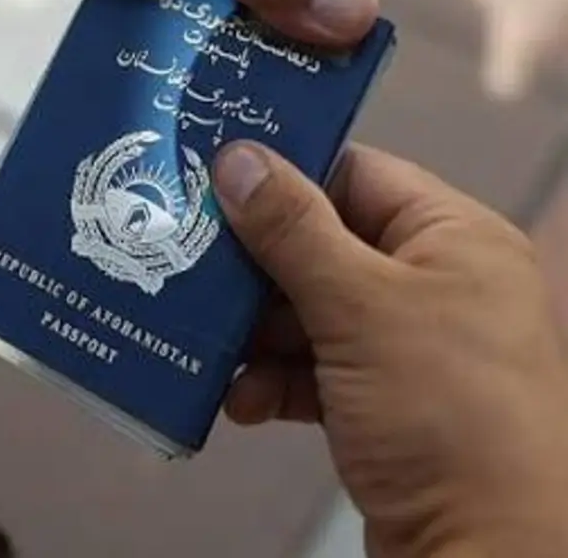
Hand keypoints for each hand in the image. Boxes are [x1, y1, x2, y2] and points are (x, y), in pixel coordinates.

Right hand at [211, 141, 567, 556]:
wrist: (486, 547)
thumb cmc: (443, 410)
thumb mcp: (361, 307)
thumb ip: (293, 230)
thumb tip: (236, 156)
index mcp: (453, 238)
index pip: (355, 175)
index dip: (284, 177)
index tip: (207, 181)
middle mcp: (436, 282)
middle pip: (320, 247)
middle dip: (255, 270)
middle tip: (189, 267)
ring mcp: (410, 346)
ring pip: (308, 313)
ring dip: (255, 335)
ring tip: (212, 348)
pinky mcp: (385, 402)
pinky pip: (315, 370)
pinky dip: (275, 382)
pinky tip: (246, 403)